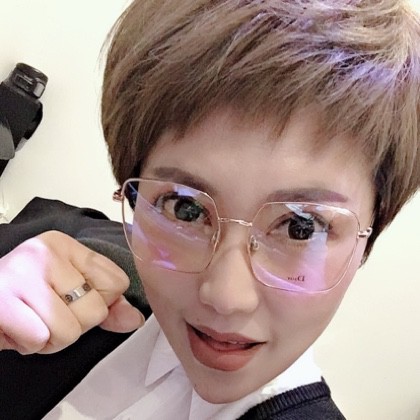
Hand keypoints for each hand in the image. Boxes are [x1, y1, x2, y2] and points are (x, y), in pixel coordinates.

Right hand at [0, 231, 143, 354]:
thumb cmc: (24, 296)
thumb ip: (107, 304)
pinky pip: (40, 339)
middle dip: (74, 324)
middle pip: (96, 310)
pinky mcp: (2, 303)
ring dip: (51, 338)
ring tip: (32, 321)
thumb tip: (135, 319)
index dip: (101, 302)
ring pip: (70, 330)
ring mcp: (22, 275)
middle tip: (47, 313)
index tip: (73, 297)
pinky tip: (16, 326)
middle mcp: (45, 253)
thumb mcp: (68, 289)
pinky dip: (30, 344)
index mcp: (66, 245)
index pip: (117, 282)